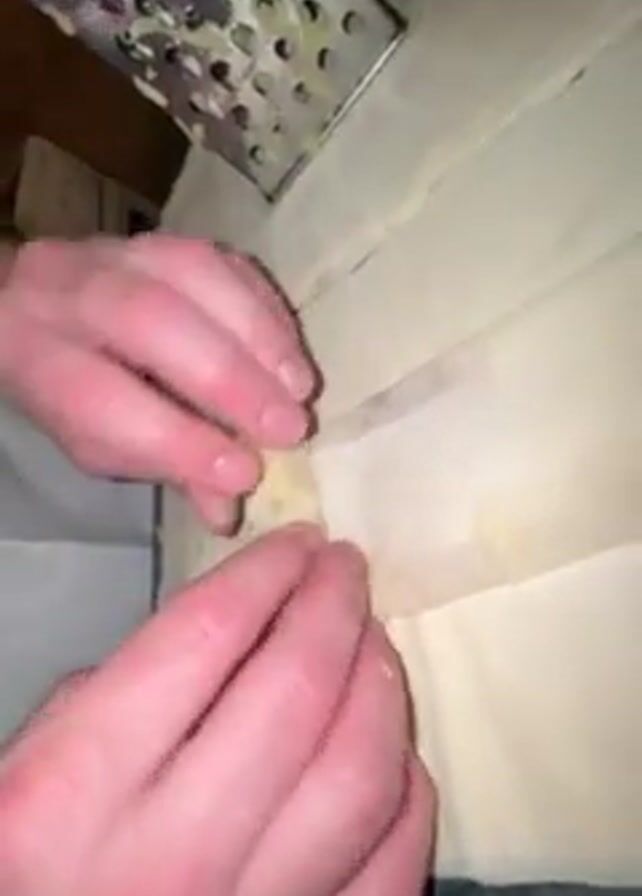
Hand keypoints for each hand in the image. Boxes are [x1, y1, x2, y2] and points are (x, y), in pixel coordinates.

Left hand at [0, 236, 315, 531]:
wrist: (39, 304)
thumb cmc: (77, 389)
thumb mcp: (100, 445)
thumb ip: (164, 468)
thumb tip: (229, 509)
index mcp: (39, 360)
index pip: (100, 399)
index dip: (177, 439)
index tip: (244, 474)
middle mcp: (67, 295)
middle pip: (149, 320)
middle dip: (230, 380)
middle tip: (289, 429)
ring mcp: (116, 251)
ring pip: (191, 274)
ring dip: (259, 336)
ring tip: (299, 389)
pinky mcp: (162, 236)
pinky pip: (222, 258)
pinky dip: (265, 307)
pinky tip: (288, 351)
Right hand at [0, 526, 433, 895]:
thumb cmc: (35, 866)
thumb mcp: (36, 766)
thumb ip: (121, 696)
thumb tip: (237, 633)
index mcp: (76, 790)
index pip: (205, 636)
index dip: (266, 570)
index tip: (300, 540)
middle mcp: (172, 853)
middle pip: (295, 693)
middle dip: (333, 605)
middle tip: (346, 566)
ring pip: (360, 776)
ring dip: (380, 685)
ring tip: (372, 640)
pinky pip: (392, 863)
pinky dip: (405, 789)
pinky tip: (389, 746)